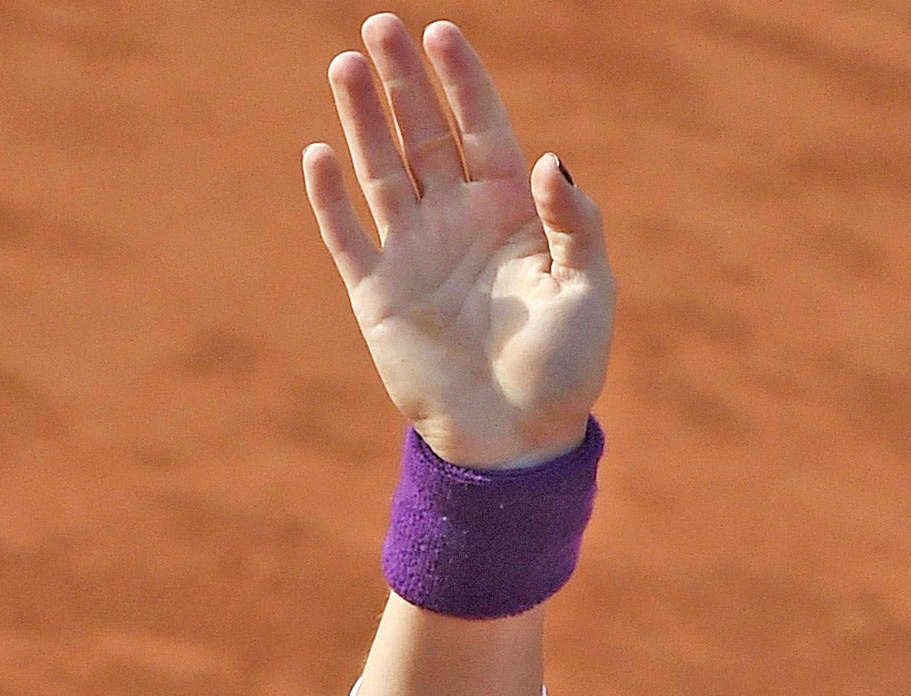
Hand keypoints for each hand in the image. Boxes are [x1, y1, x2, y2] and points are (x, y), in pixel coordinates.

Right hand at [303, 14, 615, 468]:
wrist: (516, 439)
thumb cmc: (564, 367)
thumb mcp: (589, 291)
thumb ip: (575, 223)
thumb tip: (552, 159)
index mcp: (513, 215)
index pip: (484, 130)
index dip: (463, 83)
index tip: (444, 34)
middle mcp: (459, 222)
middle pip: (425, 134)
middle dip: (404, 81)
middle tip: (381, 24)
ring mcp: (415, 253)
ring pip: (382, 169)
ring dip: (363, 119)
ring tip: (346, 63)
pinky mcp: (378, 292)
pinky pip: (347, 234)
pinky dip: (332, 197)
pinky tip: (322, 153)